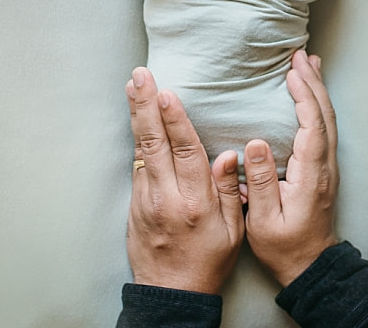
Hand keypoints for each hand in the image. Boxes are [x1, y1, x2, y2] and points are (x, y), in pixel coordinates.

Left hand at [125, 67, 244, 293]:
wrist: (172, 293)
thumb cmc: (208, 261)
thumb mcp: (234, 232)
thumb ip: (231, 191)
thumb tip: (230, 154)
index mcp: (196, 202)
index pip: (185, 152)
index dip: (175, 120)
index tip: (168, 93)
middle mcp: (167, 196)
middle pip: (154, 142)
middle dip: (146, 105)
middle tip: (140, 76)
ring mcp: (146, 199)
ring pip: (141, 148)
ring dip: (137, 114)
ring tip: (133, 85)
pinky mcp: (134, 203)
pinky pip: (137, 163)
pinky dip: (137, 137)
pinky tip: (137, 116)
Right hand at [243, 50, 339, 285]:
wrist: (310, 267)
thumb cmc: (284, 247)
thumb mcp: (263, 220)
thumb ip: (259, 182)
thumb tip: (254, 143)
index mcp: (310, 176)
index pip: (312, 127)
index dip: (304, 97)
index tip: (291, 73)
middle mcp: (324, 168)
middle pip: (325, 116)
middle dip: (313, 83)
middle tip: (300, 56)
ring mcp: (326, 168)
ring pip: (328, 120)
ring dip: (317, 90)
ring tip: (308, 64)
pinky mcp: (321, 170)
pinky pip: (323, 128)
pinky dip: (316, 105)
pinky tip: (308, 95)